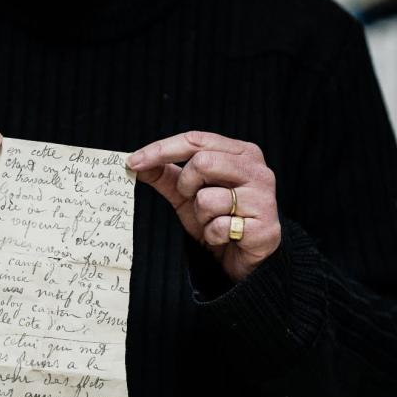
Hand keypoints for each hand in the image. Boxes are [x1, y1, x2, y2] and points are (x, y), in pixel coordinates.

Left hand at [128, 131, 280, 281]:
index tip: (133, 162)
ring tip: (214, 221)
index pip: (196, 140)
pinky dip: (213, 235)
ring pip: (208, 198)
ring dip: (201, 216)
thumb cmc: (218, 218)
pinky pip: (219, 226)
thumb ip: (165, 174)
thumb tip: (134, 162)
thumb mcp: (187, 194)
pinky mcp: (264, 226)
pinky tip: (226, 237)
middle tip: (192, 200)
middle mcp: (257, 169)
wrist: (244, 257)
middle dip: (186, 186)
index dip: (161, 149)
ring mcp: (263, 197)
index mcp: (240, 152)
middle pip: (202, 162)